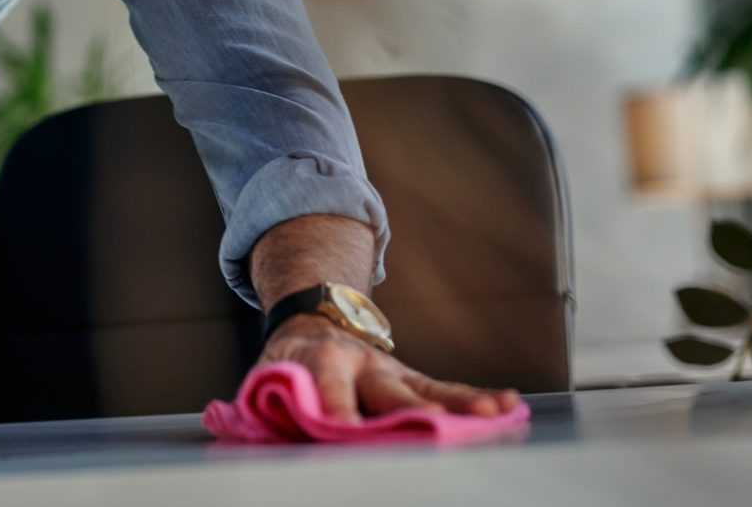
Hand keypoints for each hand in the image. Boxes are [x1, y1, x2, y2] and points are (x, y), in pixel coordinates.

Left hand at [258, 314, 520, 420]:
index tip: (344, 433)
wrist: (311, 319)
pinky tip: (508, 406)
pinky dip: (475, 398)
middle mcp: (357, 364)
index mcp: (315, 363)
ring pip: (427, 389)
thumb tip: (244, 430)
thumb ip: (265, 408)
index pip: (328, 396)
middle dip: (406, 413)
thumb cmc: (287, 366)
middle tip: (427, 425)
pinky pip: (446, 388)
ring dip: (460, 404)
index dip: (336, 416)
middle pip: (385, 394)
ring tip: (492, 414)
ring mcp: (389, 370)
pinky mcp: (412, 377)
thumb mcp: (266, 379)